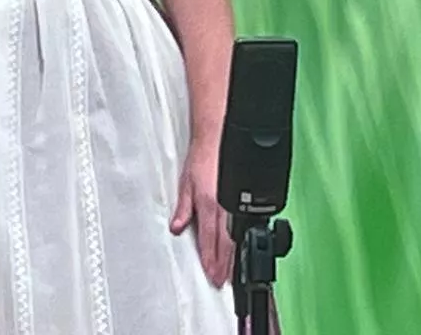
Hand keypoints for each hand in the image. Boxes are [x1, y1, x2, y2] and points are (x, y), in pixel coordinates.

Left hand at [170, 138, 232, 287]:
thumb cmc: (203, 158)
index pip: (208, 239)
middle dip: (223, 265)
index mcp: (209, 204)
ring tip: (231, 273)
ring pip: (236, 237)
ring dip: (233, 257)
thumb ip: (183, 208)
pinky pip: (243, 225)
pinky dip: (241, 241)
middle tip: (221, 282)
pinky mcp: (244, 198)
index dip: (209, 259)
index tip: (210, 275)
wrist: (219, 138)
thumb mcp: (185, 183)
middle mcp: (224, 207)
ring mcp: (235, 203)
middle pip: (226, 244)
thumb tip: (177, 227)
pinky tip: (240, 249)